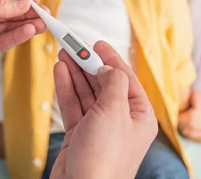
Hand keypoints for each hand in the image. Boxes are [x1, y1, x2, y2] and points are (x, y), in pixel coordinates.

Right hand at [50, 41, 157, 178]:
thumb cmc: (105, 157)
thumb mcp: (115, 110)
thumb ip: (113, 83)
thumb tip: (109, 67)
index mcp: (140, 116)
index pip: (125, 79)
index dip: (111, 59)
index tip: (97, 43)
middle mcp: (121, 122)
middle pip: (104, 84)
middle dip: (88, 64)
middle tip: (74, 45)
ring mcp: (100, 130)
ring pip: (87, 94)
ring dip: (75, 74)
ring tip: (63, 54)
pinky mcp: (80, 137)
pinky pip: (74, 107)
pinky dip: (66, 89)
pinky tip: (60, 72)